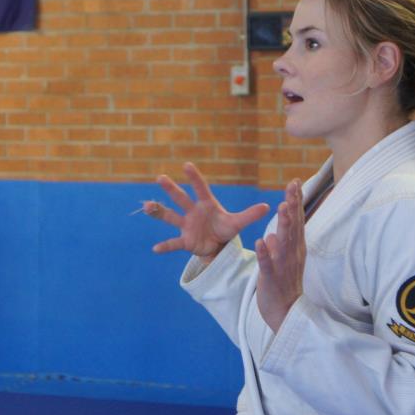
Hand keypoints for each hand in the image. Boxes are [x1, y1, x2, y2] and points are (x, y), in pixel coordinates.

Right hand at [146, 162, 269, 259]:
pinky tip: (155, 249)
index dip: (194, 177)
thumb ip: (250, 215)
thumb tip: (267, 206)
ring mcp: (186, 225)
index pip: (200, 188)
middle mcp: (193, 211)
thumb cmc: (225, 229)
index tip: (186, 165)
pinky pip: (173, 243)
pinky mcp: (184, 241)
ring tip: (147, 206)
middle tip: (160, 177)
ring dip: (158, 212)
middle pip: (181, 198)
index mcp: (206, 204)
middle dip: (171, 189)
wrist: (217, 245)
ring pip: (170, 217)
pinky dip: (165, 246)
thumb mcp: (237, 223)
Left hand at [256, 179, 305, 331]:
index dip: (296, 201)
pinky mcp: (271, 279)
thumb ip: (280, 244)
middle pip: (293, 226)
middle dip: (293, 205)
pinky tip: (261, 241)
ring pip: (283, 242)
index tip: (295, 182)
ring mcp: (283, 266)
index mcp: (295, 247)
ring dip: (283, 225)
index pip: (296, 220)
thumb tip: (274, 231)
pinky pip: (267, 264)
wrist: (286, 313)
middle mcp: (292, 253)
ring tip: (282, 207)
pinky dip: (264, 253)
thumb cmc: (285, 284)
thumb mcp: (284, 260)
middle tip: (293, 186)